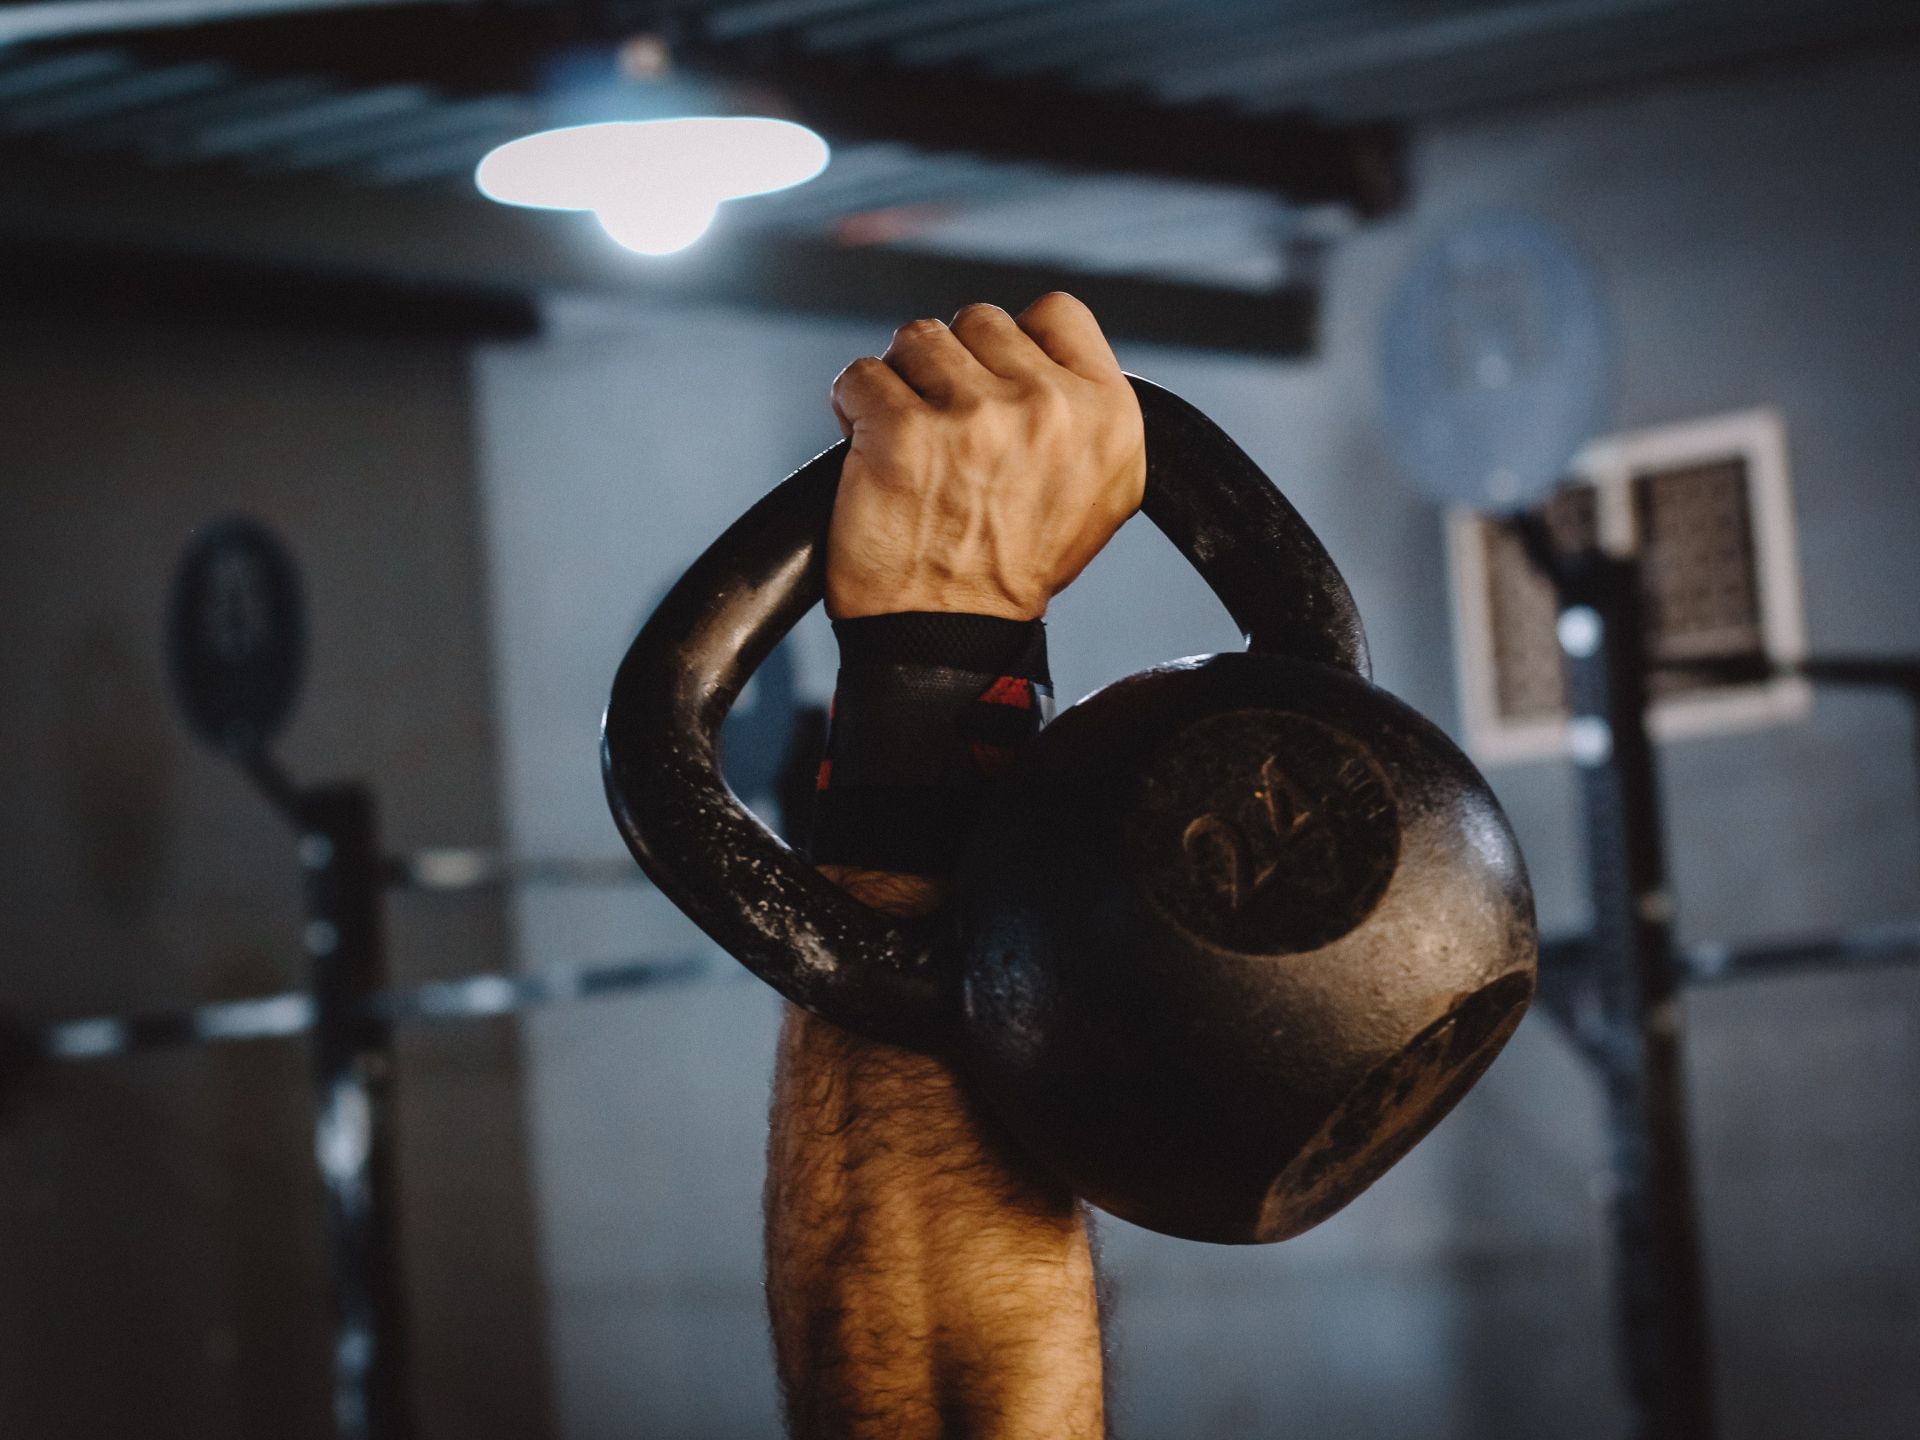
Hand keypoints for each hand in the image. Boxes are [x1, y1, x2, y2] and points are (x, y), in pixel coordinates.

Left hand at [825, 293, 1145, 620]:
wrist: (949, 637)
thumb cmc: (1013, 568)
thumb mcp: (1098, 491)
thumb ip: (1084, 411)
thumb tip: (1049, 353)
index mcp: (1108, 418)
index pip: (1058, 313)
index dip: (1016, 343)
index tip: (995, 384)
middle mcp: (1049, 409)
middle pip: (980, 322)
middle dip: (954, 368)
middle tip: (949, 432)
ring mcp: (975, 417)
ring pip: (919, 339)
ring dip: (903, 383)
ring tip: (911, 442)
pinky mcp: (903, 432)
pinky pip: (862, 375)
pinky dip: (855, 408)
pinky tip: (873, 451)